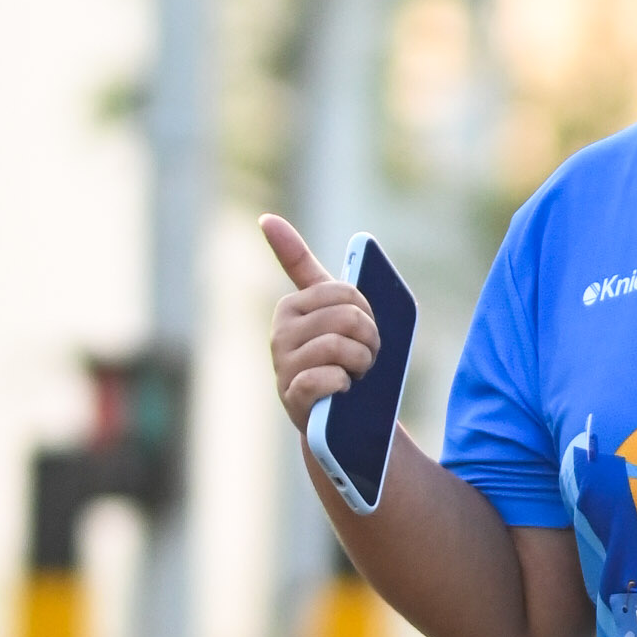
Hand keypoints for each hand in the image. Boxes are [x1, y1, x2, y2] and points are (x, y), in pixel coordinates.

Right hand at [261, 213, 377, 440]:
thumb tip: (266, 219)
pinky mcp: (292, 396)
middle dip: (370, 339)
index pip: (345, 291)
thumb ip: (302, 265)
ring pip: (340, 345)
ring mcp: (283, 364)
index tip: (360, 321)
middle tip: (365, 355)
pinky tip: (342, 389)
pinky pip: (326, 377)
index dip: (366, 310)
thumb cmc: (337, 357)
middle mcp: (280, 331)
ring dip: (362, 363)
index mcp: (292, 305)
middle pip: (349, 316)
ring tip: (356, 372)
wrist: (339, 417)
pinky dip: (344, 383)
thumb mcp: (328, 311)